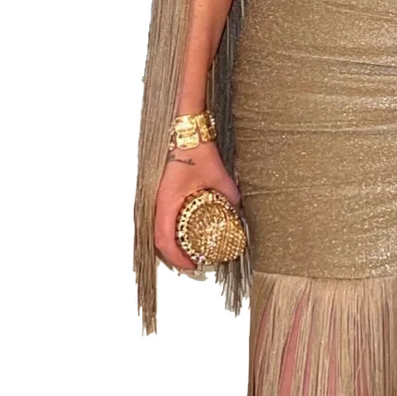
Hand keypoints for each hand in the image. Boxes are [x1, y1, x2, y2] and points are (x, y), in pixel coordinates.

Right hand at [153, 139, 242, 274]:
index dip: (177, 258)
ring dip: (171, 245)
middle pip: (158, 240)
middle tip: (193, 264)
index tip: (192, 266)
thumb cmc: (195, 149)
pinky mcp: (162, 194)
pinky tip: (184, 234)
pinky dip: (170, 231)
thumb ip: (230, 194)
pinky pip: (161, 219)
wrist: (184, 129)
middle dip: (174, 256)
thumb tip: (239, 210)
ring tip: (189, 253)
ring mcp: (157, 198)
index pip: (164, 239)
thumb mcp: (218, 175)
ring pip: (157, 230)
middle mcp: (157, 202)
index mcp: (166, 200)